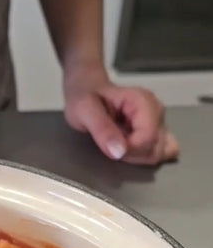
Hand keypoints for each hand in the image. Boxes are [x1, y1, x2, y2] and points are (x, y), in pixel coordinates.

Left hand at [63, 67, 179, 165]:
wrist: (87, 90)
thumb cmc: (85, 97)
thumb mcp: (85, 111)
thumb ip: (102, 130)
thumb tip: (119, 152)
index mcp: (143, 101)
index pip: (148, 137)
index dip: (128, 149)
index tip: (110, 146)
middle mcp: (156, 110)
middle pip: (156, 147)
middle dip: (132, 154)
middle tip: (111, 143)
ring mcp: (158, 121)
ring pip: (160, 152)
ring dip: (137, 157)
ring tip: (118, 144)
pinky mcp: (156, 131)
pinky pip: (161, 151)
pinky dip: (144, 156)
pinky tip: (128, 149)